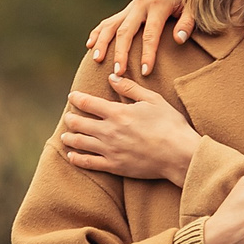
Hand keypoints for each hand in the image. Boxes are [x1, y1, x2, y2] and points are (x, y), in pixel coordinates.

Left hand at [60, 75, 202, 185]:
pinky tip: (71, 156)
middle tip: (68, 117)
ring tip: (65, 135)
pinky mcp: (114, 166)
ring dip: (70, 137)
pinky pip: (89, 163)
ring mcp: (110, 150)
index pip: (88, 103)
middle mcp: (109, 131)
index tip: (72, 96)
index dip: (77, 98)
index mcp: (117, 112)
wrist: (179, 155)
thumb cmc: (170, 124)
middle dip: (71, 119)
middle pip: (80, 123)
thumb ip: (130, 88)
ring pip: (80, 143)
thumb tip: (112, 78)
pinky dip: (76, 158)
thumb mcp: (152, 100)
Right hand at [85, 0, 205, 76]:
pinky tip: (90, 45)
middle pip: (126, 31)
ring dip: (103, 42)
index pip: (150, 34)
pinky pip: (109, 21)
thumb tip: (179, 39)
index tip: (145, 72)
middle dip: (120, 53)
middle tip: (117, 73)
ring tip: (97, 60)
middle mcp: (141, 5)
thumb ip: (187, 23)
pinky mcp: (128, 9)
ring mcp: (132, 7)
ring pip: (112, 25)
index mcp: (158, 5)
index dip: (147, 54)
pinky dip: (99, 32)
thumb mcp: (196, 7)